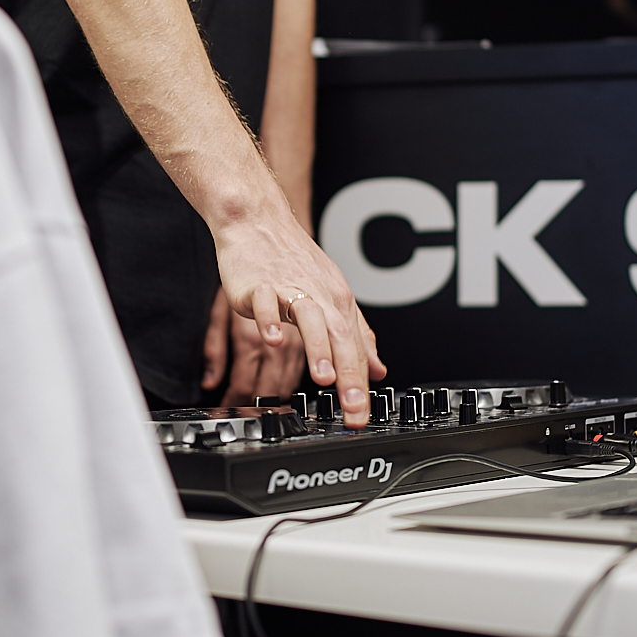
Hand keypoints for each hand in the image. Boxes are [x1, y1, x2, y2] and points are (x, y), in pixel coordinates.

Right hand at [212, 211, 383, 425]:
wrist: (258, 221)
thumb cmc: (292, 259)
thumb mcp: (332, 295)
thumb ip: (356, 334)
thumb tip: (378, 368)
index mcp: (338, 302)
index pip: (355, 350)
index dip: (361, 385)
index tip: (362, 415)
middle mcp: (320, 296)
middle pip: (340, 339)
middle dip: (349, 377)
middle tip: (353, 409)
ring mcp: (289, 289)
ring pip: (310, 320)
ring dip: (319, 349)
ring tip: (325, 378)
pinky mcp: (259, 285)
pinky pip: (266, 304)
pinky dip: (271, 321)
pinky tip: (275, 341)